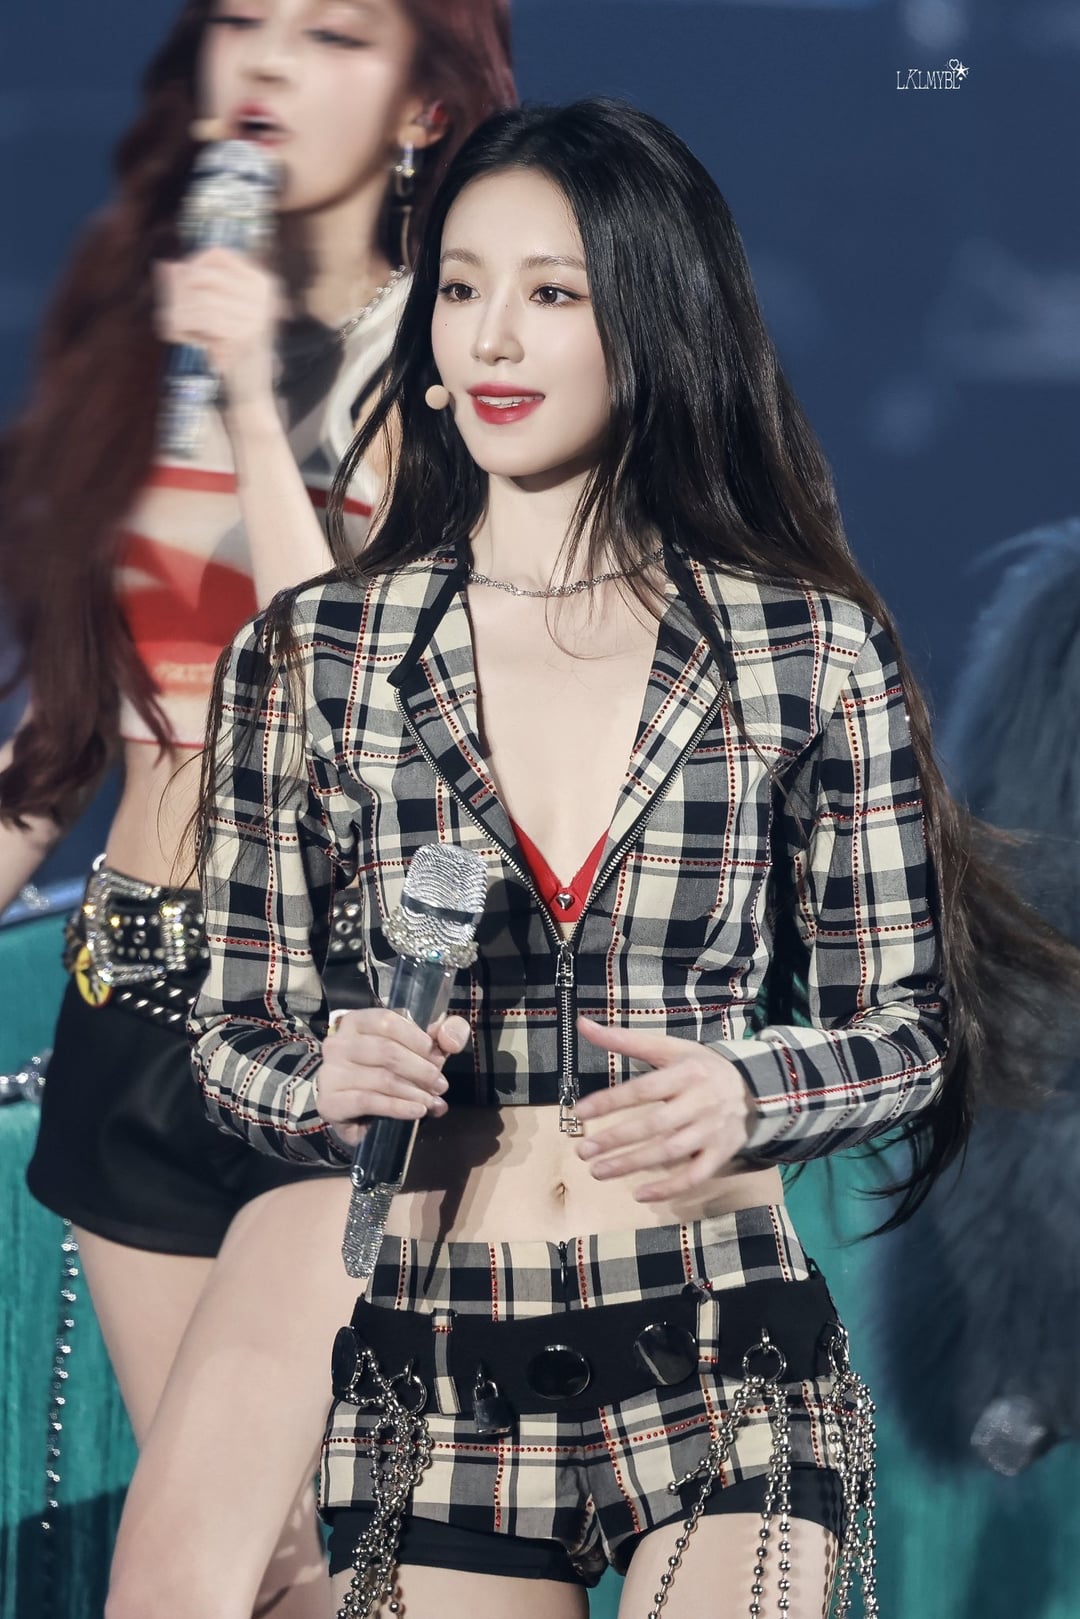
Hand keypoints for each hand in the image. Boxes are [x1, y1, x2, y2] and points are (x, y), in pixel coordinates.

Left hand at [154, 247, 283, 409]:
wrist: (250, 390)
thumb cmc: (231, 350)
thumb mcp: (217, 313)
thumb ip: (194, 289)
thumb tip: (165, 266)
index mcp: (260, 283)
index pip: (218, 254)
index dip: (192, 262)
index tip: (179, 281)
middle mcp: (262, 295)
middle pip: (205, 276)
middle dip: (179, 291)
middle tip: (168, 310)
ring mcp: (256, 314)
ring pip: (201, 299)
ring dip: (178, 312)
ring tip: (171, 325)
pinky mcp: (245, 335)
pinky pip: (204, 321)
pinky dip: (184, 326)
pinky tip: (178, 335)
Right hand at [316, 1008, 469, 1147]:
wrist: (363, 1116)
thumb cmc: (394, 1073)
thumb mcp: (424, 1049)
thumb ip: (446, 1034)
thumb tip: (449, 1039)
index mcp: (357, 1022)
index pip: (388, 1022)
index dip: (418, 1040)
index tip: (439, 1058)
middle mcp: (337, 1043)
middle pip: (386, 1051)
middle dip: (420, 1070)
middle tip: (440, 1085)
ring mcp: (330, 1072)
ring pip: (380, 1078)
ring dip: (414, 1091)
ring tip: (431, 1101)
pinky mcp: (329, 1102)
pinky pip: (368, 1101)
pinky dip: (398, 1107)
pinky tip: (417, 1111)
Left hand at [573, 1016, 753, 1200]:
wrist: (756, 1087)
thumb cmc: (700, 1066)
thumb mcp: (668, 1047)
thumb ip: (625, 1039)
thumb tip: (583, 1023)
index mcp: (686, 1073)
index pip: (643, 1089)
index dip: (610, 1101)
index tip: (579, 1112)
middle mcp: (700, 1102)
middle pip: (655, 1125)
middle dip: (616, 1139)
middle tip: (582, 1151)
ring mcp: (712, 1130)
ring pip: (670, 1153)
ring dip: (632, 1165)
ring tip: (597, 1171)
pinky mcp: (721, 1154)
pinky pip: (695, 1176)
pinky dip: (669, 1188)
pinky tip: (640, 1194)